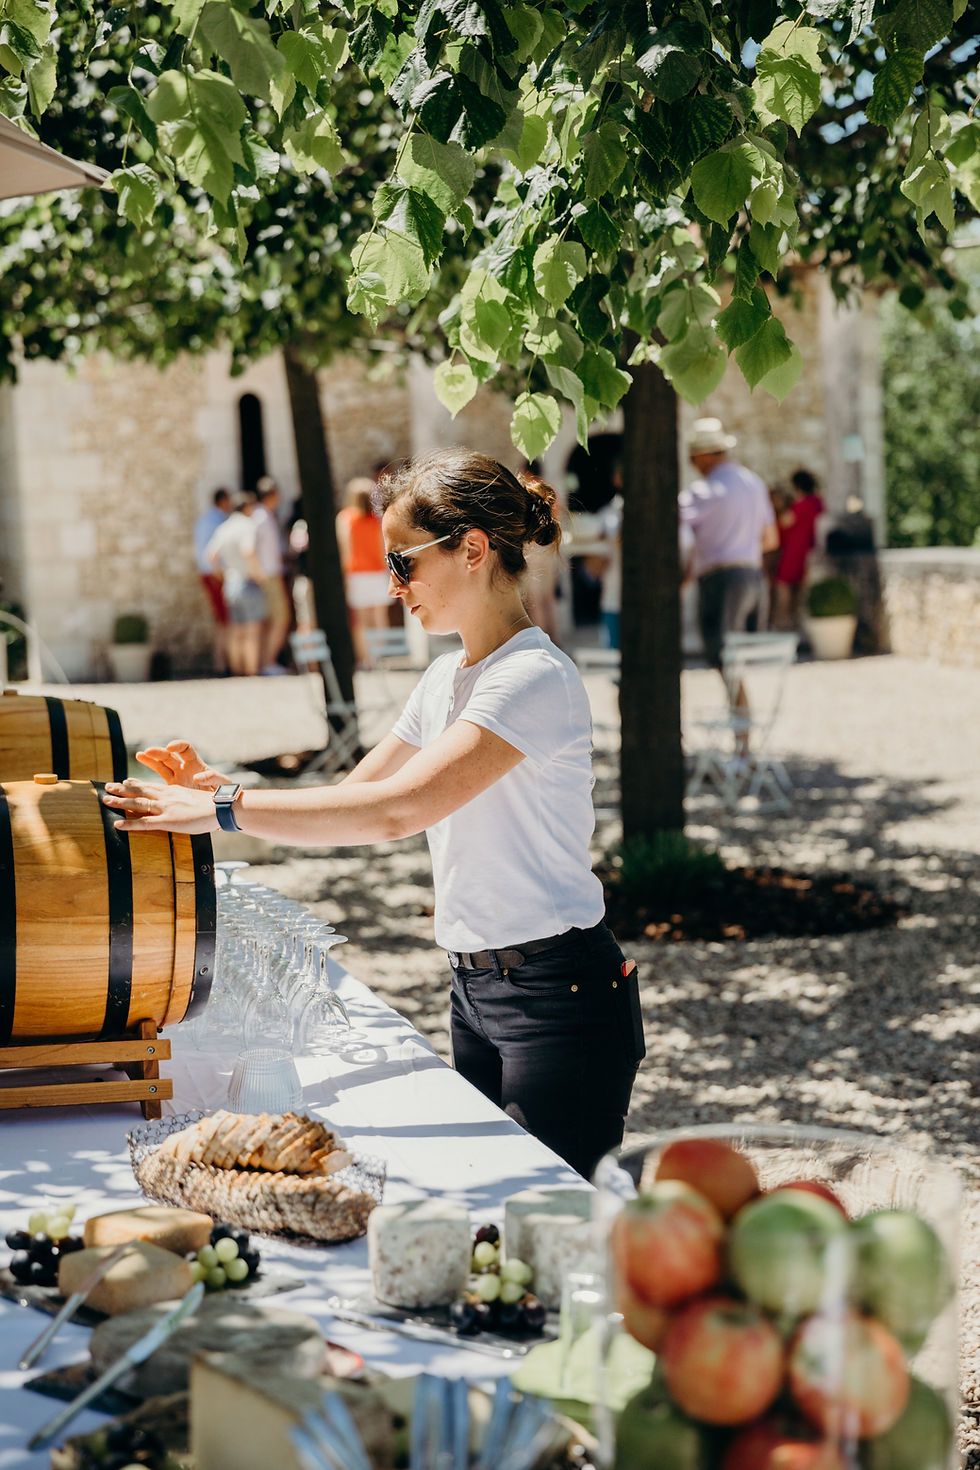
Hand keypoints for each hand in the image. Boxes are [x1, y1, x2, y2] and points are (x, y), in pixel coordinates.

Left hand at [102, 778, 217, 834]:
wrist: (221, 807)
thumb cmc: (213, 806)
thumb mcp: (194, 799)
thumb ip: (183, 801)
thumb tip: (180, 806)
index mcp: (173, 791)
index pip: (150, 785)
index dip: (135, 784)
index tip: (124, 781)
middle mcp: (166, 796)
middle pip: (139, 791)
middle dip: (121, 789)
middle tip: (107, 787)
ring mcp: (166, 808)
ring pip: (137, 803)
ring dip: (119, 802)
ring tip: (105, 801)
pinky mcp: (168, 821)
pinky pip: (144, 823)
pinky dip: (130, 823)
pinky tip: (117, 825)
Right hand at [137, 740, 232, 790]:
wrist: (219, 808)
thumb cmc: (223, 794)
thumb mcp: (222, 784)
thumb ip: (213, 778)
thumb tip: (198, 777)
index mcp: (196, 764)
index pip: (186, 749)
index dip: (177, 746)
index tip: (170, 747)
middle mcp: (184, 769)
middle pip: (169, 756)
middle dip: (159, 752)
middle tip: (148, 751)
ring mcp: (176, 779)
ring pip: (160, 766)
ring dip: (150, 760)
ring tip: (140, 755)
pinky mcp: (171, 791)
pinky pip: (158, 784)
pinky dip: (150, 780)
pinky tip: (138, 779)